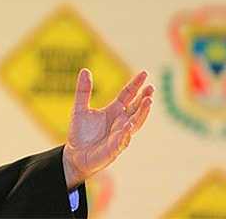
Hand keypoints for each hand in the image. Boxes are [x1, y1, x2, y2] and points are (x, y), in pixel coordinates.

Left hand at [62, 68, 153, 188]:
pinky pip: (122, 140)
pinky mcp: (114, 148)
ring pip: (135, 123)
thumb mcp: (79, 108)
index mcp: (114, 110)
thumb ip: (83, 91)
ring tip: (149, 102)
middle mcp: (120, 121)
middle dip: (144, 98)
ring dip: (142, 113)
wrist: (74, 154)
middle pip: (136, 108)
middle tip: (151, 88)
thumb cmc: (80, 133)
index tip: (145, 73)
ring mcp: (119, 135)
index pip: (128, 95)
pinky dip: (125, 133)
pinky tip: (128, 125)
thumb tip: (85, 70)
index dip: (136, 84)